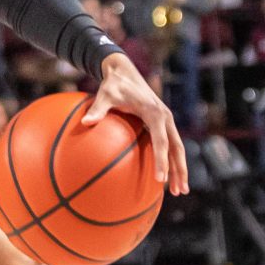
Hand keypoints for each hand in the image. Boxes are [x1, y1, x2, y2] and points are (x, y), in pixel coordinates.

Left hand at [79, 51, 190, 194]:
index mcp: (155, 113)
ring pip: (177, 148)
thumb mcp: (104, 95)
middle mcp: (165, 117)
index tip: (160, 179)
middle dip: (179, 170)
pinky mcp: (162, 123)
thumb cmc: (113, 85)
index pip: (161, 141)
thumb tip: (84, 123)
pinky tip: (166, 176)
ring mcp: (166, 120)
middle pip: (177, 148)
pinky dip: (171, 160)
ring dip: (179, 169)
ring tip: (179, 191)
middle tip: (179, 192)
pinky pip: (169, 144)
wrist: (124, 72)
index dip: (161, 161)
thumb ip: (97, 109)